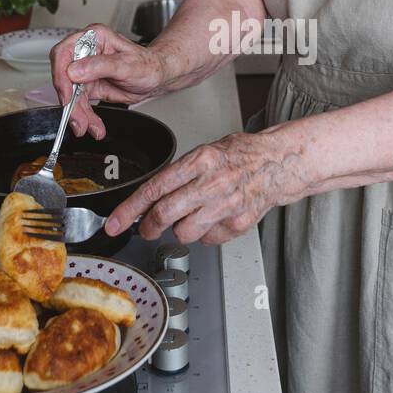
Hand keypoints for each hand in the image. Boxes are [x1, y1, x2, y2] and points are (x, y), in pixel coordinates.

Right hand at [49, 24, 165, 138]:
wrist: (156, 77)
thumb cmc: (147, 64)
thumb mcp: (127, 64)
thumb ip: (100, 66)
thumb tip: (74, 71)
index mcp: (93, 38)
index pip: (64, 53)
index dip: (61, 75)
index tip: (67, 95)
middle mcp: (86, 52)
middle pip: (64, 77)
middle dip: (70, 102)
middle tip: (78, 119)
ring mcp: (85, 70)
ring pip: (70, 94)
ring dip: (77, 114)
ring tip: (88, 126)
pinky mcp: (88, 86)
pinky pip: (80, 103)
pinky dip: (84, 116)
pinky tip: (92, 125)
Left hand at [105, 131, 307, 245]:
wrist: (278, 163)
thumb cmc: (241, 155)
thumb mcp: (205, 153)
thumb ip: (179, 174)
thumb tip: (150, 198)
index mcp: (200, 161)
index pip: (154, 188)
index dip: (130, 210)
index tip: (115, 223)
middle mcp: (212, 183)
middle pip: (165, 214)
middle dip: (149, 227)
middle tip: (146, 229)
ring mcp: (226, 206)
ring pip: (184, 232)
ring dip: (180, 229)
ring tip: (192, 215)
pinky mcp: (238, 224)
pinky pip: (208, 239)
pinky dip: (205, 233)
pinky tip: (214, 218)